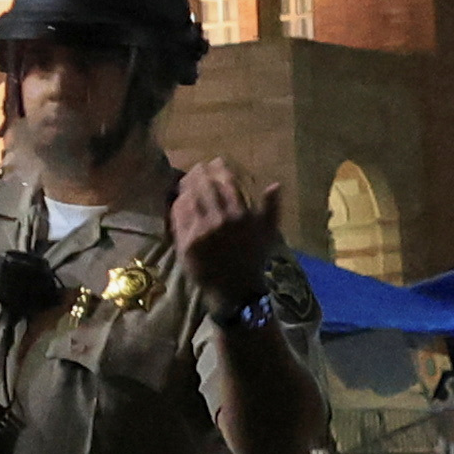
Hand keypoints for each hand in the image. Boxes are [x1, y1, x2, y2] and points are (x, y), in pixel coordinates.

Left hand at [168, 157, 286, 301]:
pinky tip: (180, 199)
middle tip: (197, 168)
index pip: (227, 181)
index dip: (219, 168)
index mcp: (241, 215)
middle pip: (205, 186)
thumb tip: (275, 184)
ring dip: (187, 185)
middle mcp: (221, 221)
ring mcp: (202, 232)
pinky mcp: (186, 243)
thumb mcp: (268, 234)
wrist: (235, 290)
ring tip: (186, 181)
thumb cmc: (253, 261)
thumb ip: (271, 209)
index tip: (215, 162)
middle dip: (200, 173)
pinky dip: (179, 204)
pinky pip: (179, 215)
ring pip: (190, 197)